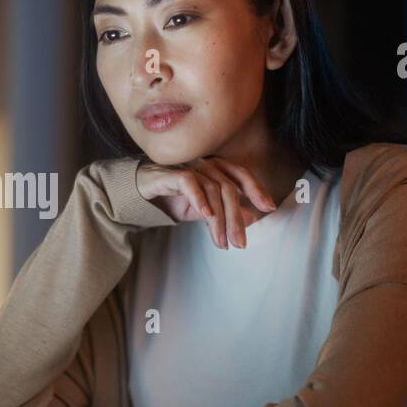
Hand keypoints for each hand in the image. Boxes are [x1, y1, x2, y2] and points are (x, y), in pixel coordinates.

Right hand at [135, 156, 277, 248]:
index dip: (257, 189)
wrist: (136, 194)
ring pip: (211, 189)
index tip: (269, 207)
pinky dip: (199, 199)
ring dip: (218, 219)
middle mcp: (203, 163)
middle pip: (228, 188)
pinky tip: (205, 215)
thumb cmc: (170, 198)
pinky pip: (188, 182)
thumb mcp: (201, 209)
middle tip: (240, 243)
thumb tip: (251, 217)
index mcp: (213, 168)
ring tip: (220, 241)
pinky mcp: (169, 173)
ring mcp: (186, 166)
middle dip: (236, 218)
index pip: (240, 174)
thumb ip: (224, 211)